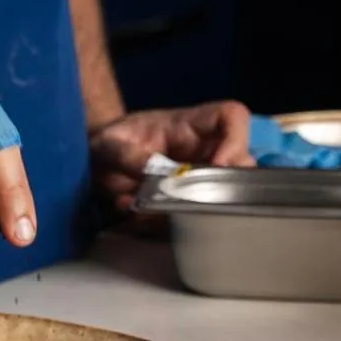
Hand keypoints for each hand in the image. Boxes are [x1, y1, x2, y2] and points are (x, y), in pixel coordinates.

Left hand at [91, 100, 252, 214]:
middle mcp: (202, 151)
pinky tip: (140, 217)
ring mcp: (198, 177)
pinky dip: (168, 224)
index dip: (236, 139)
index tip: (219, 166)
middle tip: (192, 198)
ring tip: (150, 209)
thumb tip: (149, 169)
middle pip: (243, 162)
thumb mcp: (108, 144)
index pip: (231, 116)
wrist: (96, 162)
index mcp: (189, 126)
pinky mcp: (187, 203)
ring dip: (192, 209)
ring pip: (225, 195)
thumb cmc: (108, 142)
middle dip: (225, 185)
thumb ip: (126, 154)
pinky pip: (195, 218)